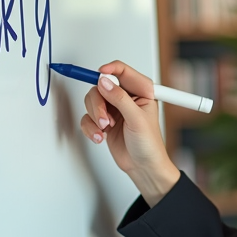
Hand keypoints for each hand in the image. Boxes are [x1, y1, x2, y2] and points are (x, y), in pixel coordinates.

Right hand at [79, 60, 179, 202]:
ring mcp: (114, 109)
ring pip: (92, 101)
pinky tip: (100, 137)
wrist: (142, 167)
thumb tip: (104, 82)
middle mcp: (126, 97)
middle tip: (105, 120)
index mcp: (141, 91)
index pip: (122, 71)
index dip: (109, 69)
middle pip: (101, 87)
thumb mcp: (137, 119)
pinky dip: (91, 128)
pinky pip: (87, 117)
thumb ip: (119, 98)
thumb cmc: (149, 145)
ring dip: (95, 117)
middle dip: (99, 104)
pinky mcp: (104, 121)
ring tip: (104, 130)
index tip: (99, 75)